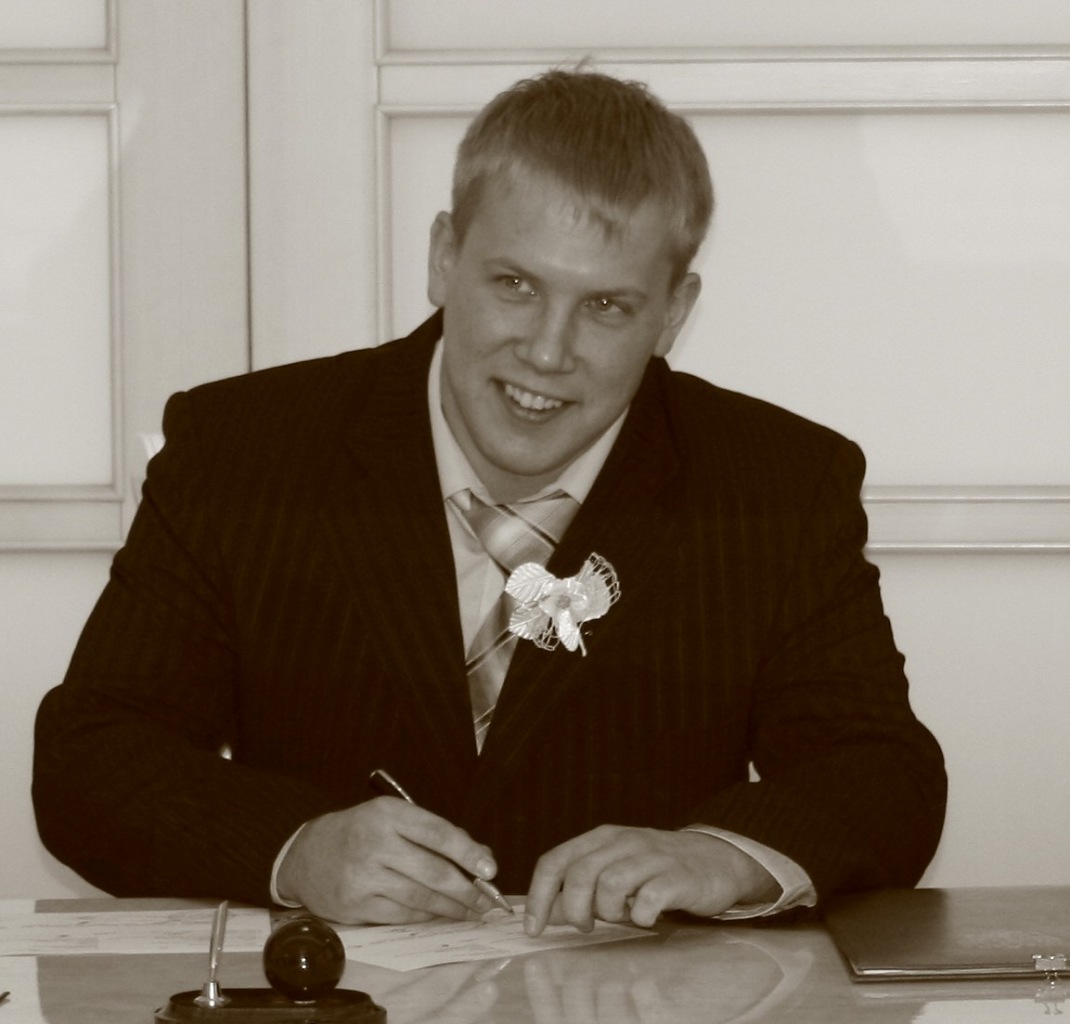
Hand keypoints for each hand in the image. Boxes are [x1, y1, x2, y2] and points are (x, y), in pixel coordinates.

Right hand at [276, 797, 499, 923]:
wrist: (307, 855)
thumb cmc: (360, 832)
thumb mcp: (393, 818)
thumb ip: (435, 834)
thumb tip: (481, 856)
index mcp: (387, 815)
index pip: (437, 833)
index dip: (468, 852)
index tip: (490, 868)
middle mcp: (374, 844)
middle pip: (433, 871)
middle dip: (466, 889)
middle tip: (486, 899)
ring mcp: (363, 877)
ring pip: (420, 897)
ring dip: (451, 908)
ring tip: (470, 911)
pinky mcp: (356, 906)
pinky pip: (402, 914)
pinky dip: (426, 916)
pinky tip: (439, 914)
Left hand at [524, 825, 778, 934]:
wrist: (715, 858)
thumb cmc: (655, 868)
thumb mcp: (613, 869)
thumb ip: (580, 888)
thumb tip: (546, 912)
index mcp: (600, 839)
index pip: (555, 861)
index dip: (539, 896)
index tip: (533, 927)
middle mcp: (622, 842)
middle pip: (579, 874)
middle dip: (575, 909)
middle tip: (586, 926)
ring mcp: (651, 857)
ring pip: (610, 883)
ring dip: (608, 911)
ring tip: (620, 918)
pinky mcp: (678, 876)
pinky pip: (649, 897)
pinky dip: (640, 914)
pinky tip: (645, 918)